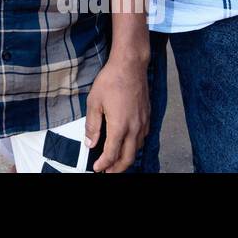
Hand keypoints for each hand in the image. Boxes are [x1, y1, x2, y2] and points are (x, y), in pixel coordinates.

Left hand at [84, 54, 148, 171]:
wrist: (130, 66)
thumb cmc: (111, 81)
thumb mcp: (94, 102)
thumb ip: (92, 126)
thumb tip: (90, 143)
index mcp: (119, 126)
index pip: (111, 154)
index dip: (103, 164)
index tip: (97, 168)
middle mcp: (134, 128)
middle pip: (128, 157)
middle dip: (117, 168)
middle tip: (107, 172)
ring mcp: (143, 123)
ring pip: (137, 149)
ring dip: (127, 158)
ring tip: (116, 161)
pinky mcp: (147, 116)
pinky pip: (142, 138)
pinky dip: (134, 146)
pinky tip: (128, 143)